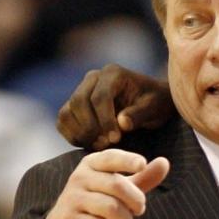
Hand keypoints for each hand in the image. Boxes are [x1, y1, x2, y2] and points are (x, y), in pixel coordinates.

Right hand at [41, 150, 169, 218]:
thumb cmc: (97, 199)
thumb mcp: (119, 186)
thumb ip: (143, 177)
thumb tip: (165, 162)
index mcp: (92, 164)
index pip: (111, 157)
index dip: (128, 160)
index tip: (142, 165)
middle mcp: (79, 177)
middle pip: (117, 185)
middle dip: (136, 200)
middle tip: (139, 209)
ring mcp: (72, 198)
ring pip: (111, 207)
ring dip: (125, 218)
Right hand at [56, 64, 175, 148]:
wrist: (151, 102)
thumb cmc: (156, 103)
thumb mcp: (155, 108)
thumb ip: (139, 114)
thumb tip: (122, 122)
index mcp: (113, 73)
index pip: (100, 97)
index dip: (105, 120)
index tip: (116, 139)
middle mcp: (93, 78)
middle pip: (79, 102)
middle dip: (91, 127)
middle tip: (106, 144)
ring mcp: (81, 90)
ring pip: (67, 111)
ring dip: (80, 132)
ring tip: (99, 145)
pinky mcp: (74, 105)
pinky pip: (63, 120)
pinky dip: (71, 134)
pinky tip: (89, 143)